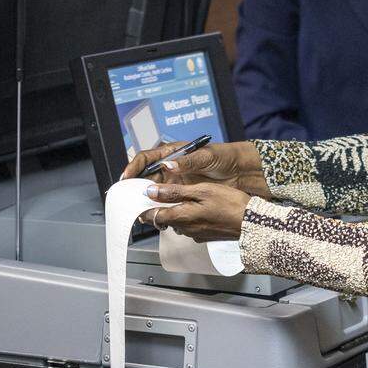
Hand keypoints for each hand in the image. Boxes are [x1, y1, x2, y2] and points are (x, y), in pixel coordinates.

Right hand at [120, 138, 270, 198]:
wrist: (241, 171)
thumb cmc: (224, 157)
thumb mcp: (206, 156)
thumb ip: (187, 161)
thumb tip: (167, 165)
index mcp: (172, 153)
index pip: (146, 158)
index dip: (134, 167)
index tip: (126, 178)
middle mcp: (171, 167)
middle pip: (146, 177)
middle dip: (136, 188)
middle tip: (129, 200)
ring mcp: (176, 181)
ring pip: (155, 191)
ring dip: (148, 201)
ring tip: (142, 210)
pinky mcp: (184, 193)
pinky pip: (168, 201)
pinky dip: (162, 208)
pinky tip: (160, 215)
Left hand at [144, 180, 250, 241]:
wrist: (252, 222)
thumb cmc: (230, 204)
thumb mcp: (201, 191)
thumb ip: (174, 192)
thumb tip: (151, 191)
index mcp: (181, 217)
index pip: (152, 216)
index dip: (143, 209)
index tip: (139, 201)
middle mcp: (185, 229)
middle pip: (164, 219)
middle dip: (159, 208)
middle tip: (158, 194)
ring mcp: (195, 234)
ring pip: (178, 222)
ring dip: (175, 212)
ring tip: (180, 198)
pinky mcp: (205, 236)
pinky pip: (190, 226)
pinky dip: (189, 217)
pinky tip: (198, 208)